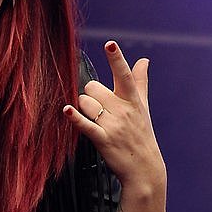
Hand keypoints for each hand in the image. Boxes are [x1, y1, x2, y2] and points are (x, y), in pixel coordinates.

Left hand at [64, 41, 165, 196]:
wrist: (144, 168)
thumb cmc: (141, 134)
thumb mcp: (143, 107)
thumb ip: (140, 81)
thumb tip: (144, 60)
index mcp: (133, 99)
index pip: (124, 74)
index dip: (116, 59)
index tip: (110, 44)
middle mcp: (123, 109)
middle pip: (93, 87)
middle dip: (90, 95)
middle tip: (98, 107)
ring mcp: (113, 125)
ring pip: (86, 103)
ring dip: (84, 108)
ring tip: (95, 119)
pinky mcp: (103, 139)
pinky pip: (85, 124)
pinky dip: (75, 117)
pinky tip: (66, 110)